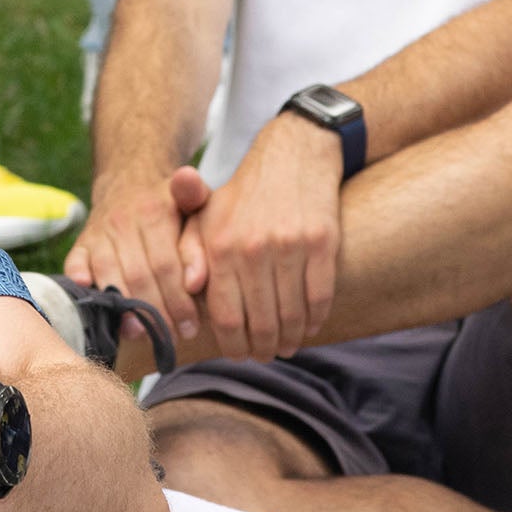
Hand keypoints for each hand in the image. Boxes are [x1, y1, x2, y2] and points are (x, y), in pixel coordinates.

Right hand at [65, 165, 213, 351]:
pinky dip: (80, 281)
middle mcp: (125, 221)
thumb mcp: (196, 207)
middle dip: (156, 311)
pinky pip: (75, 263)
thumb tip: (196, 279)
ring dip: (124, 308)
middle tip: (171, 336)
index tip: (191, 326)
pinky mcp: (82, 242)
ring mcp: (100, 231)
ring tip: (140, 332)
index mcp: (156, 212)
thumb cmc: (172, 206)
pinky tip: (92, 300)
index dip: (178, 300)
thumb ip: (200, 240)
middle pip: (139, 275)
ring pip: (110, 274)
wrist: (131, 179)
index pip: (167, 266)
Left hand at [180, 112, 341, 360]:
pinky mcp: (323, 242)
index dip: (232, 344)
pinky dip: (315, 320)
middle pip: (260, 322)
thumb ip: (189, 253)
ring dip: (289, 339)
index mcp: (221, 245)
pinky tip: (309, 327)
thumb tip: (188, 291)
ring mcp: (291, 246)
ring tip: (285, 346)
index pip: (225, 315)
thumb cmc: (243, 195)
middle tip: (263, 355)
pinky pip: (320, 297)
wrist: (293, 155)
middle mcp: (254, 248)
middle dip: (262, 348)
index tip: (238, 354)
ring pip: (292, 315)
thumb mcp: (205, 216)